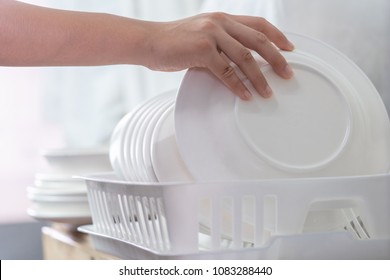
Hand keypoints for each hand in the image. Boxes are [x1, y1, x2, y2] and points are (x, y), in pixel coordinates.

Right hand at [144, 12, 294, 99]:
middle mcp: (220, 22)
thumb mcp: (202, 37)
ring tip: (268, 92)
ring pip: (245, 57)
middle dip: (276, 58)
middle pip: (258, 40)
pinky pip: (226, 71)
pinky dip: (238, 85)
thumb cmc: (175, 41)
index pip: (258, 24)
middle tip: (288, 74)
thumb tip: (241, 67)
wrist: (149, 41)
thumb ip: (222, 46)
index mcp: (223, 18)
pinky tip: (246, 95)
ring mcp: (211, 34)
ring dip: (259, 77)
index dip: (277, 36)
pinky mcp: (202, 50)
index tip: (290, 49)